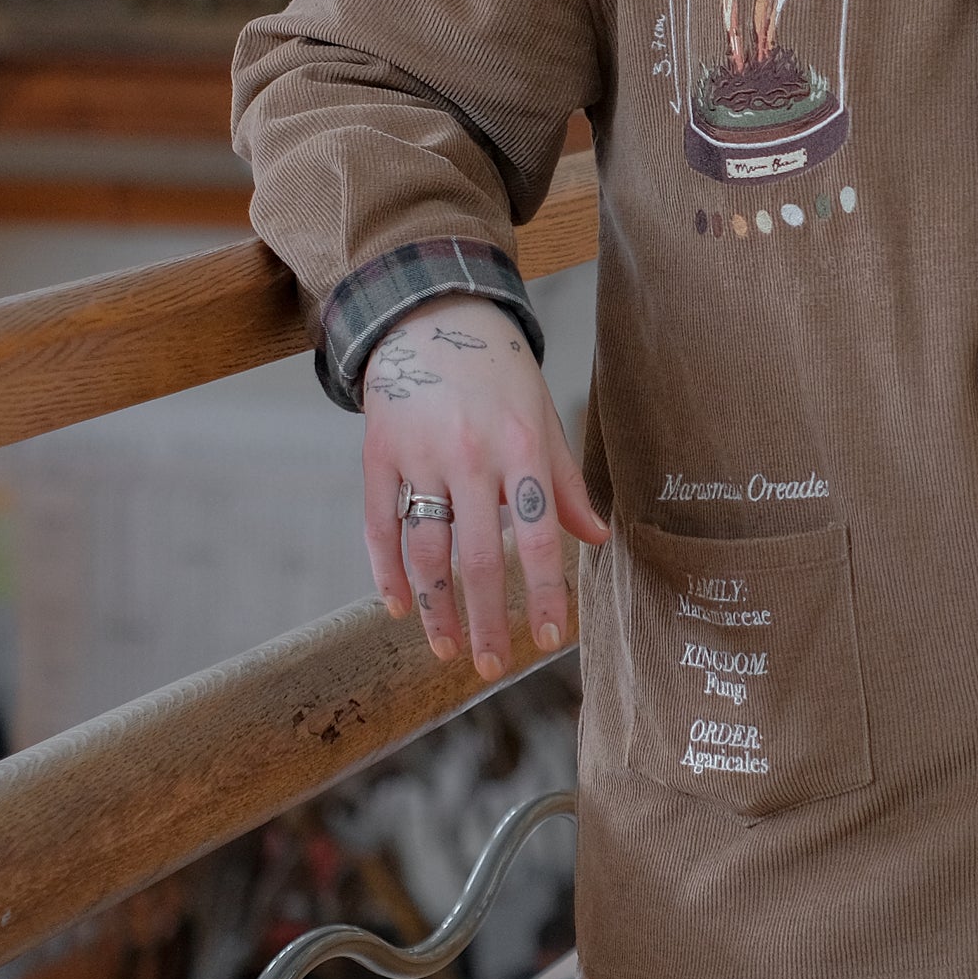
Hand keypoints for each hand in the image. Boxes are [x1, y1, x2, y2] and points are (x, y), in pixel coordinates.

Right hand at [359, 293, 608, 681]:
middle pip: (478, 558)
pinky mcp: (379, 455)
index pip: (537, 537)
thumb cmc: (498, 371)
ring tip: (447, 650)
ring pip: (426, 551)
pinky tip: (402, 608)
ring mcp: (420, 457)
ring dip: (437, 609)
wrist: (431, 313)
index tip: (549, 639)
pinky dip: (387, 574)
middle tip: (492, 666)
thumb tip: (598, 539)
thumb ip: (566, 483)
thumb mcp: (542, 417)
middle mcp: (470, 456)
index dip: (543, 594)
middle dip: (486, 621)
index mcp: (521, 448)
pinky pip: (380, 527)